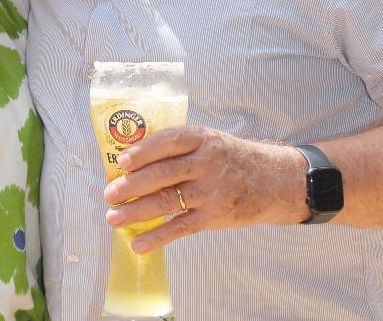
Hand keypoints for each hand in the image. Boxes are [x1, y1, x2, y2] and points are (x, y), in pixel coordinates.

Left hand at [103, 126, 306, 252]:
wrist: (274, 180)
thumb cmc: (231, 157)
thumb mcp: (209, 140)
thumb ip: (178, 147)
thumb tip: (133, 159)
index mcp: (201, 138)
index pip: (167, 142)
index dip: (143, 151)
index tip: (121, 161)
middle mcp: (205, 163)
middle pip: (162, 173)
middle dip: (132, 185)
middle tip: (109, 193)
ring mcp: (210, 192)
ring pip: (167, 201)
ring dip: (136, 211)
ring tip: (113, 217)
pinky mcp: (213, 217)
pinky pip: (181, 228)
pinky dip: (157, 237)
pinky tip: (138, 244)